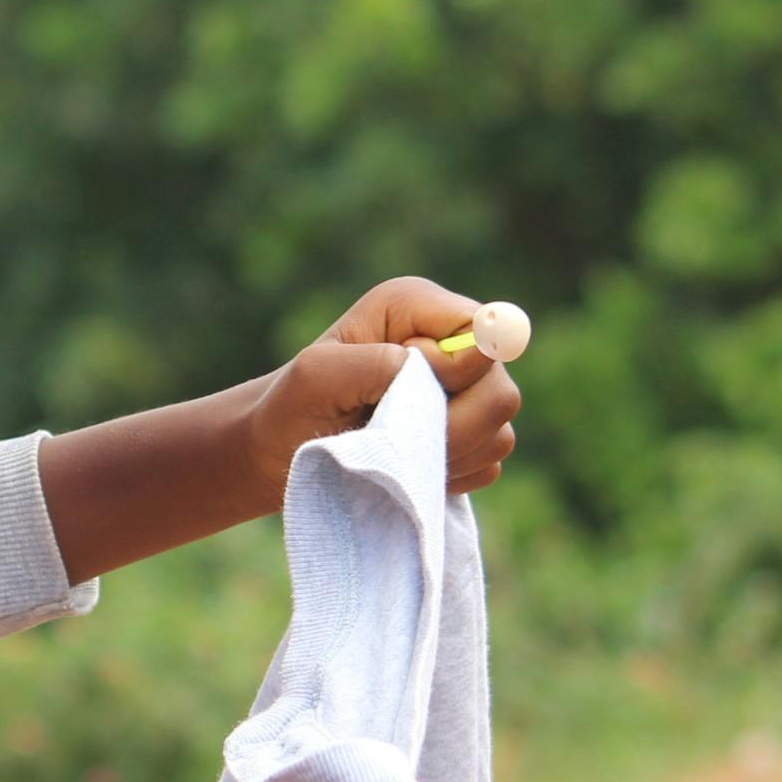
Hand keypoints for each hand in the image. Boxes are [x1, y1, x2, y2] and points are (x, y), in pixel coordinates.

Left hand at [237, 276, 522, 504]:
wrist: (280, 455)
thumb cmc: (291, 407)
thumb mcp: (317, 376)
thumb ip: (381, 360)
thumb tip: (454, 360)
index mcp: (416, 308)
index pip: (484, 333)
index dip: (453, 372)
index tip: (399, 392)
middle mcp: (449, 343)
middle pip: (501, 390)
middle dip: (452, 426)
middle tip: (393, 436)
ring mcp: (465, 392)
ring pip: (501, 430)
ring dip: (448, 454)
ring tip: (393, 452)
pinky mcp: (469, 436)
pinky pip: (491, 462)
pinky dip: (452, 473)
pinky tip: (408, 468)